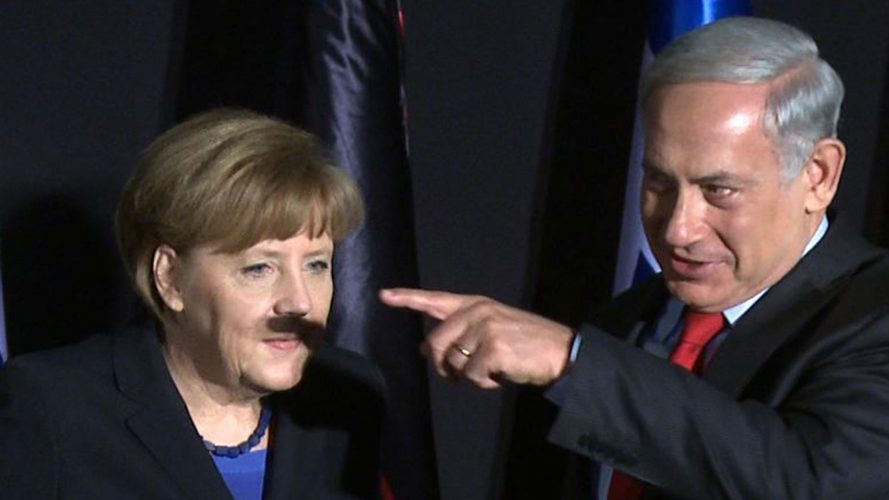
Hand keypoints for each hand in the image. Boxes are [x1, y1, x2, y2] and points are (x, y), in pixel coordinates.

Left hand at [379, 288, 573, 388]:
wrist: (561, 350)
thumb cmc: (526, 343)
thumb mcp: (490, 331)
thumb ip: (458, 336)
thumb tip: (423, 349)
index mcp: (475, 304)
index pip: (435, 299)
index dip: (408, 298)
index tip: (384, 295)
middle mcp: (477, 311)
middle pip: (435, 344)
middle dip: (443, 366)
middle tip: (458, 375)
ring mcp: (484, 328)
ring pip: (452, 363)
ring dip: (469, 376)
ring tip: (494, 369)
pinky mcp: (492, 348)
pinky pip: (471, 377)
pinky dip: (485, 383)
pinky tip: (502, 374)